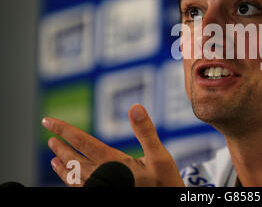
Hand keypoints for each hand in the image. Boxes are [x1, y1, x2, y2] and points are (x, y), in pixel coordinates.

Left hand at [42, 104, 184, 186]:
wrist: (170, 204)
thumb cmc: (165, 182)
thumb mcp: (160, 156)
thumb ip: (146, 131)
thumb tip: (135, 107)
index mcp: (114, 163)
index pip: (83, 142)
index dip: (64, 130)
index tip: (48, 121)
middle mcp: (103, 177)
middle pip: (74, 160)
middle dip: (61, 147)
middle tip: (49, 137)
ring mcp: (103, 189)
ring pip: (75, 177)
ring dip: (63, 166)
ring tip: (54, 159)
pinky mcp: (106, 194)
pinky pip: (82, 189)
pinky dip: (71, 182)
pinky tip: (70, 178)